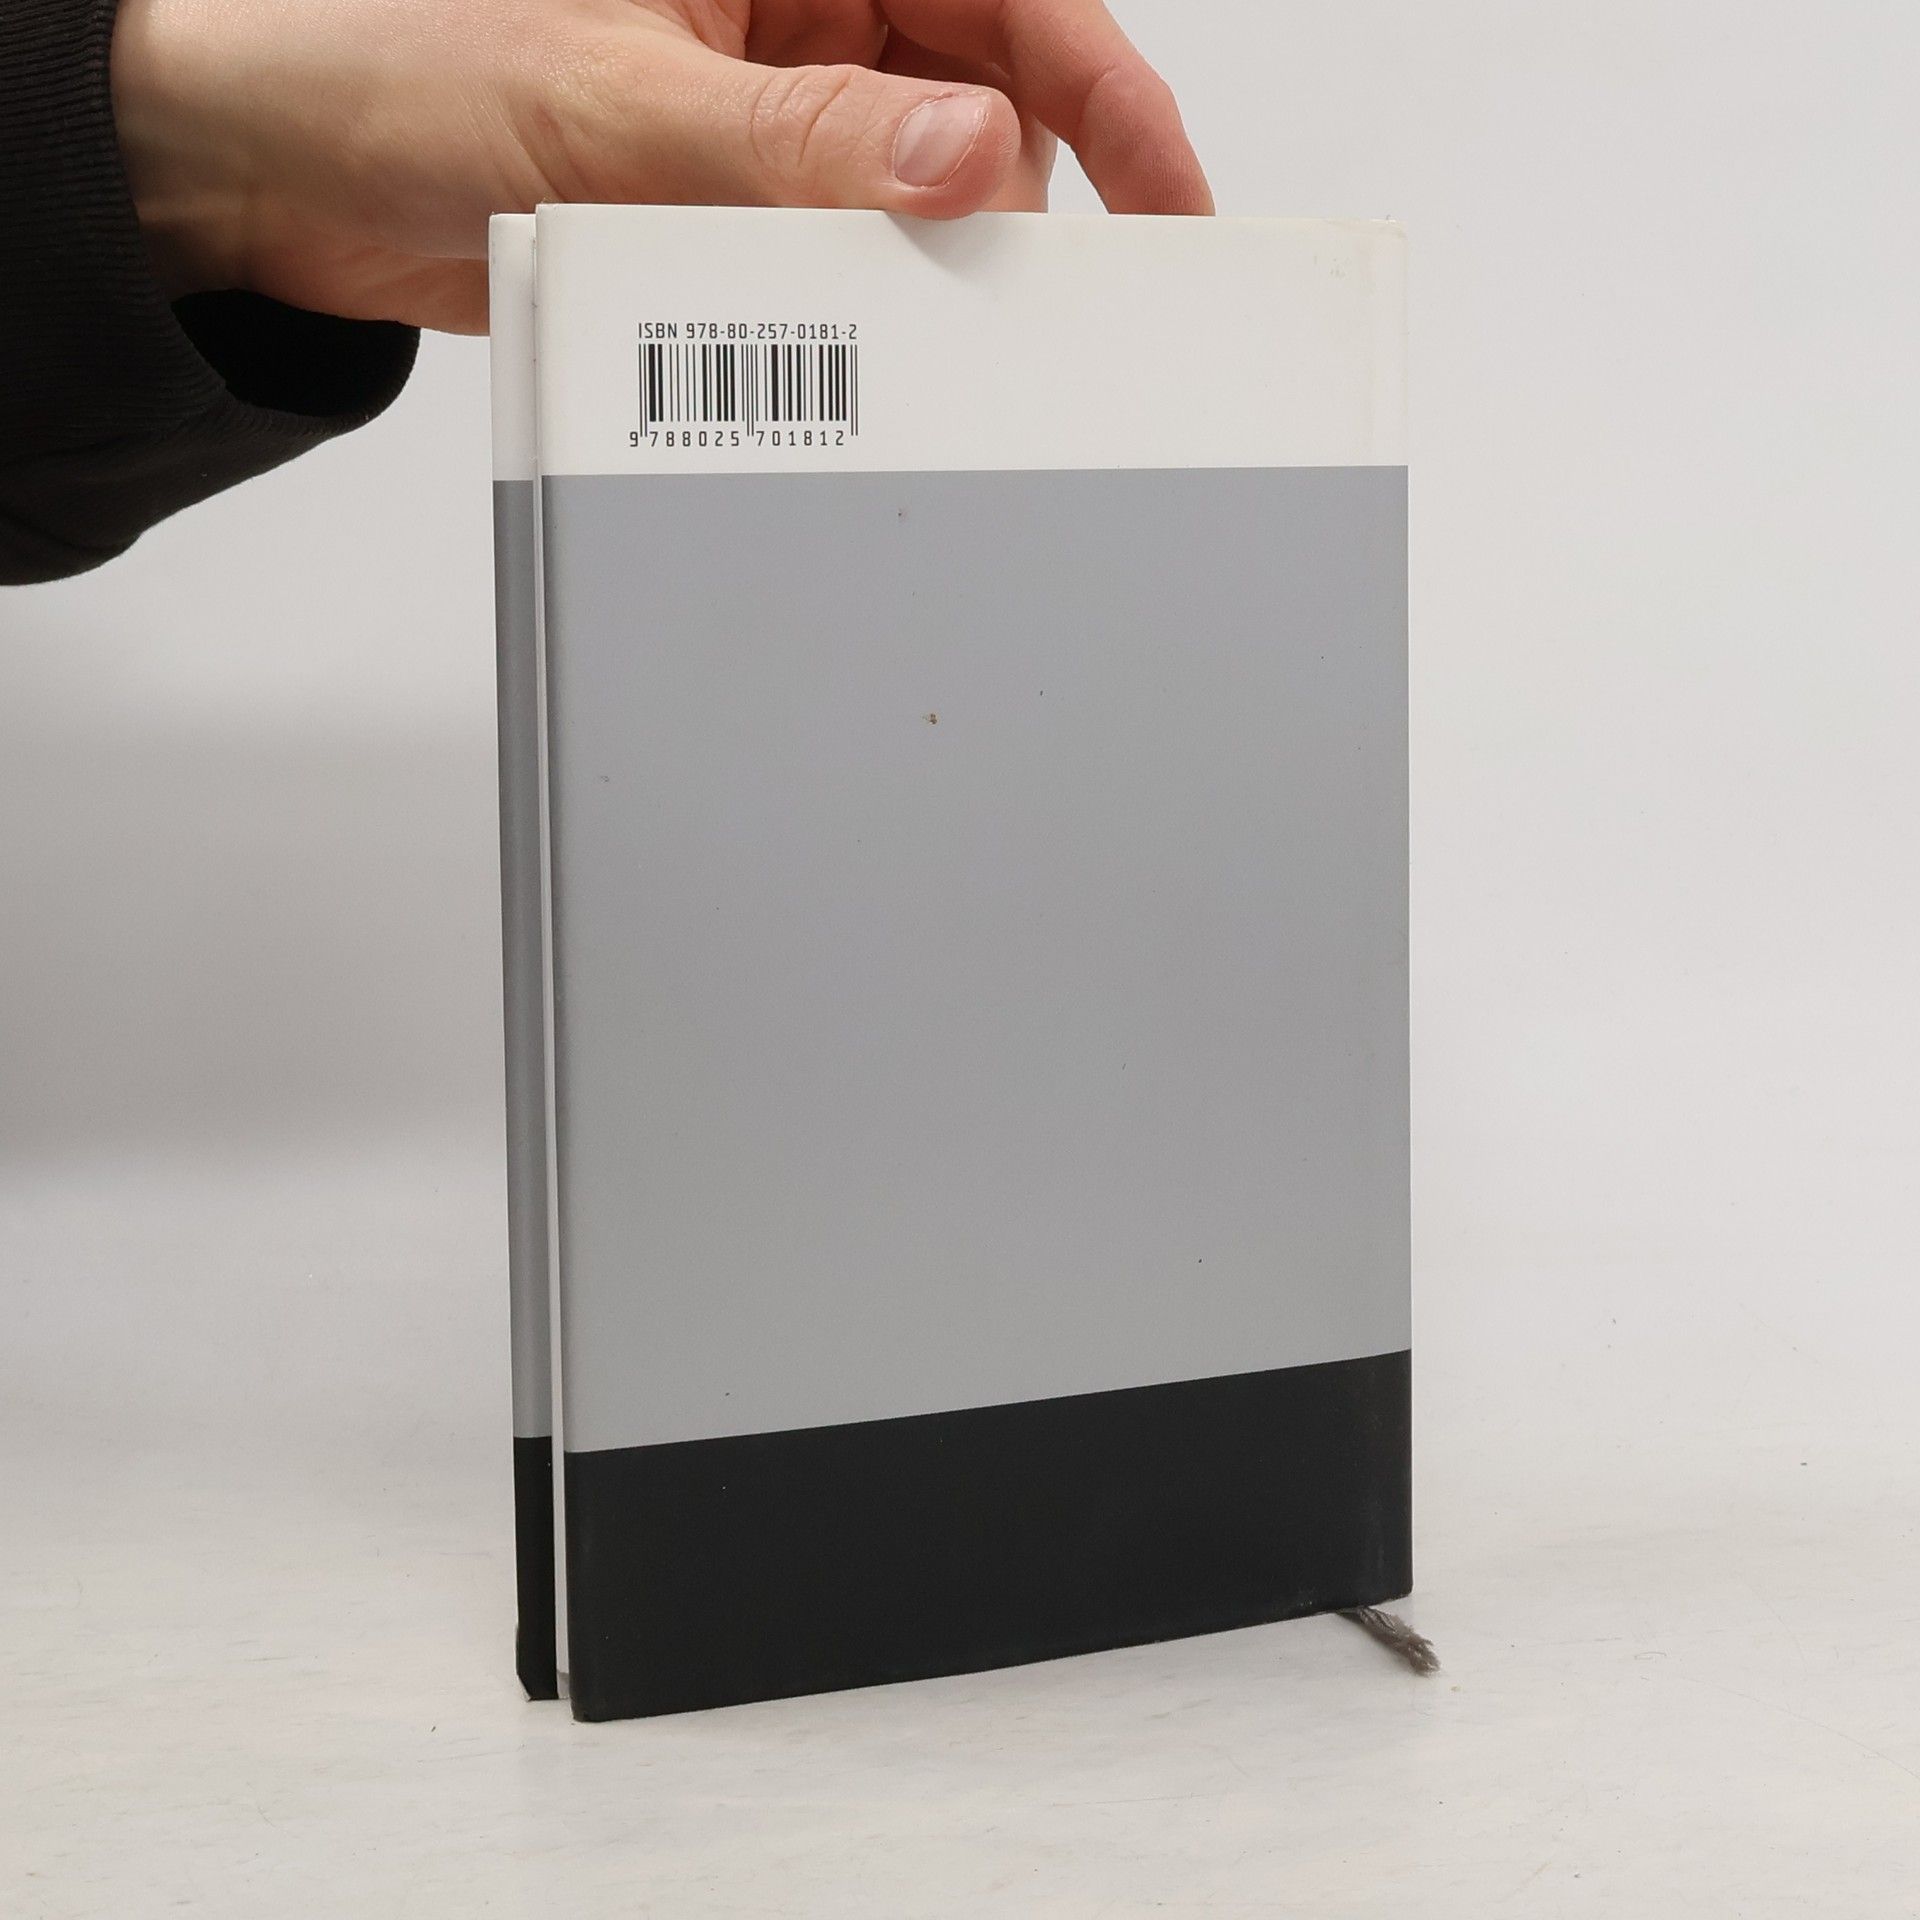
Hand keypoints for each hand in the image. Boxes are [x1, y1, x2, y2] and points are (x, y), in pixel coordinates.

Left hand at [110, 0, 1211, 335]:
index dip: (1109, 92)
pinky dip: (855, 310)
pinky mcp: (728, 200)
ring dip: (930, 268)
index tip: (1168, 201)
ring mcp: (764, 109)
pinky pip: (837, 256)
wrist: (271, 169)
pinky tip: (842, 347)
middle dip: (1025, 199)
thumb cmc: (385, 58)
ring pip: (916, 190)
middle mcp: (789, 10)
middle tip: (1049, 306)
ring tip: (916, 333)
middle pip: (984, 93)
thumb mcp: (615, 98)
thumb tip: (970, 153)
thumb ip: (802, 138)